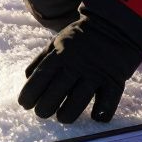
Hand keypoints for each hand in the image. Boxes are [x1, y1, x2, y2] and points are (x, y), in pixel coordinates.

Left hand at [18, 0, 141, 122]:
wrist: (116, 24)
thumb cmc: (81, 37)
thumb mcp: (57, 41)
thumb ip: (42, 59)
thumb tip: (27, 78)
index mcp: (59, 55)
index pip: (38, 80)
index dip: (28, 96)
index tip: (25, 104)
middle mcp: (75, 65)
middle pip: (54, 96)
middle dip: (44, 109)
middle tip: (43, 112)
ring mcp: (96, 74)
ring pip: (76, 104)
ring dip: (66, 115)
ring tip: (63, 116)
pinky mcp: (114, 81)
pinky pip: (106, 105)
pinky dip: (99, 115)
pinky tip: (94, 115)